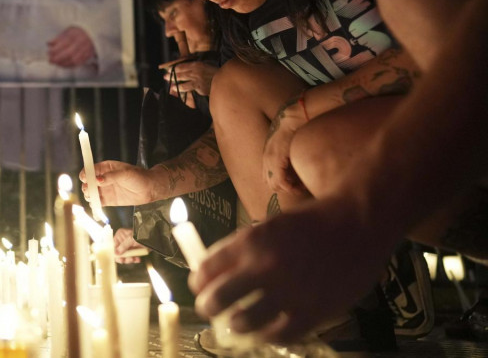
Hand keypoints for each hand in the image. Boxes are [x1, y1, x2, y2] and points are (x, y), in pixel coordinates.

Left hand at [48, 26, 95, 67]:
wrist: (93, 34)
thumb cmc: (78, 31)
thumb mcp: (68, 31)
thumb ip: (58, 38)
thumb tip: (48, 43)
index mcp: (75, 35)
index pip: (63, 44)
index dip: (55, 50)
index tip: (49, 52)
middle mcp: (81, 43)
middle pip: (68, 53)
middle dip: (58, 58)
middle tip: (50, 60)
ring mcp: (85, 50)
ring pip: (73, 60)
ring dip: (63, 63)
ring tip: (55, 63)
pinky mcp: (88, 56)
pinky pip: (78, 63)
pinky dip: (69, 66)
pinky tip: (63, 65)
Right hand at [82, 160, 161, 205]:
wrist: (149, 189)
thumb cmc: (138, 177)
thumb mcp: (125, 173)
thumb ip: (111, 176)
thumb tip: (97, 180)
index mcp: (105, 167)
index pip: (90, 169)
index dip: (85, 174)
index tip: (84, 179)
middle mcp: (102, 178)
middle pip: (88, 182)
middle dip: (86, 186)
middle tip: (91, 191)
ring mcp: (104, 189)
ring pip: (90, 193)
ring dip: (89, 196)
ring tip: (94, 198)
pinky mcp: (108, 200)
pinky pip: (97, 203)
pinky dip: (94, 205)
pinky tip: (95, 207)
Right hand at [113, 227, 142, 263]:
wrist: (153, 239)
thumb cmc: (142, 235)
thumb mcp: (131, 240)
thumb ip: (123, 246)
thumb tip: (116, 253)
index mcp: (120, 235)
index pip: (113, 245)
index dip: (115, 253)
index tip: (118, 258)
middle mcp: (122, 241)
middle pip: (118, 252)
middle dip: (124, 257)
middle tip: (128, 260)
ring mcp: (128, 247)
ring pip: (124, 257)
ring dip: (129, 259)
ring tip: (134, 259)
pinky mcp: (133, 251)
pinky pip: (130, 258)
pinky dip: (134, 259)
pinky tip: (138, 259)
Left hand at [163, 60, 217, 96]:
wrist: (225, 80)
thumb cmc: (215, 72)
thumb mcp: (205, 64)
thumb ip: (196, 67)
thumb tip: (185, 68)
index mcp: (197, 65)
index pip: (181, 66)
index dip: (173, 68)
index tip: (168, 69)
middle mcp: (196, 72)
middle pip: (180, 74)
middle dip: (171, 76)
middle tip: (165, 77)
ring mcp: (197, 81)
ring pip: (183, 84)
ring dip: (176, 86)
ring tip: (171, 87)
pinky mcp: (200, 89)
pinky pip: (191, 90)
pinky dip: (186, 91)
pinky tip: (181, 93)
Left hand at [191, 195, 394, 342]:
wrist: (358, 223)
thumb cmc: (311, 222)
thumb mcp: (270, 224)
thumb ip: (244, 247)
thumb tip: (216, 271)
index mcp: (251, 240)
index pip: (208, 268)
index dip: (199, 281)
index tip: (199, 287)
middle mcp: (265, 266)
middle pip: (219, 298)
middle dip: (208, 306)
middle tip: (208, 309)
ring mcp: (289, 291)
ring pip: (244, 320)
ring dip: (234, 323)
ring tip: (234, 322)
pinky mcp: (313, 311)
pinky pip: (280, 334)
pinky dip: (267, 335)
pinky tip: (265, 332)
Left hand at [262, 93, 308, 194]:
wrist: (294, 116)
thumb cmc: (296, 128)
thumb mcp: (290, 144)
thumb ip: (290, 155)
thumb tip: (299, 165)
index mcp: (268, 156)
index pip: (269, 179)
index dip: (283, 185)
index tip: (297, 184)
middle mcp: (266, 159)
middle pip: (271, 185)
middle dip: (286, 189)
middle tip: (300, 187)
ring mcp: (270, 159)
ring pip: (275, 185)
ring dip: (289, 188)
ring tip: (302, 185)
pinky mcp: (276, 160)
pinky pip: (280, 181)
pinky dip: (290, 186)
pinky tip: (301, 183)